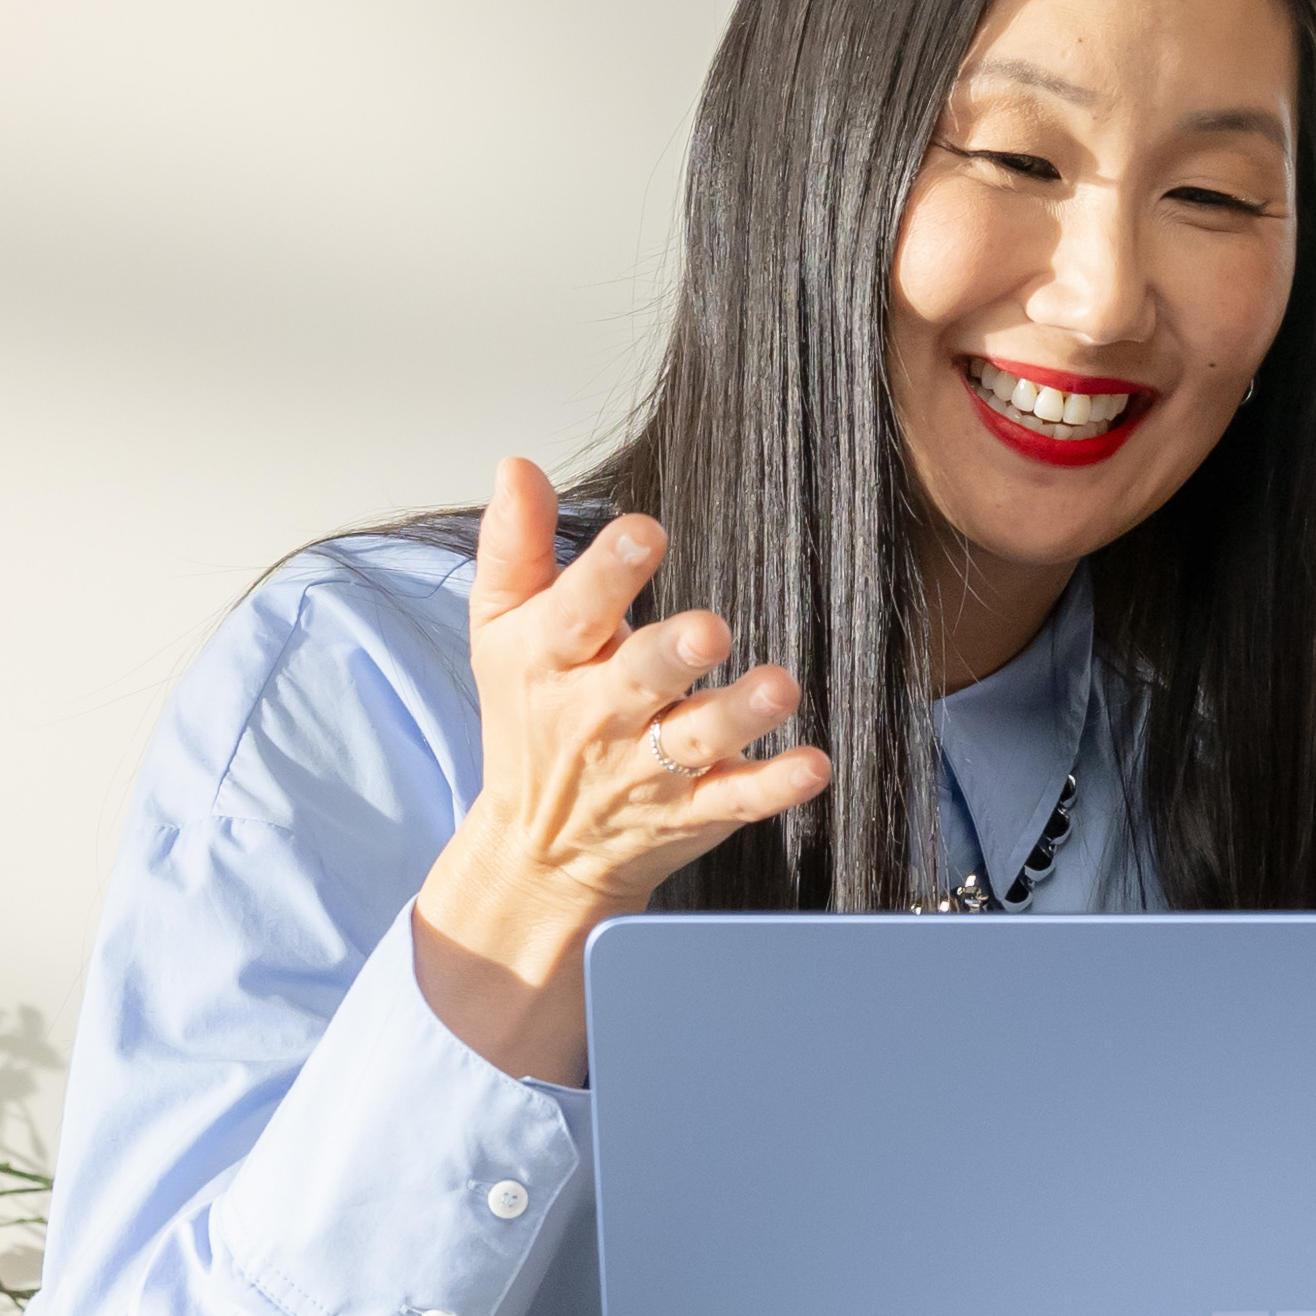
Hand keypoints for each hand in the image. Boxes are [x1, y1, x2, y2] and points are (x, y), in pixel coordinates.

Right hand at [404, 458, 831, 1081]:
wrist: (539, 849)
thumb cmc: (529, 717)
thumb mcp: (502, 630)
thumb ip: (515, 545)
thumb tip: (518, 466)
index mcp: (552, 659)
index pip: (574, 612)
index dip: (608, 571)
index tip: (644, 532)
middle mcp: (601, 715)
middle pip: (639, 678)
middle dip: (672, 653)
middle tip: (709, 628)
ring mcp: (650, 767)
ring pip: (697, 740)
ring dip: (740, 716)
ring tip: (780, 687)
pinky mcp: (693, 809)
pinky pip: (737, 798)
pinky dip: (775, 787)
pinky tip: (813, 766)